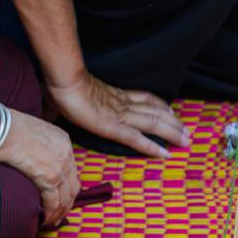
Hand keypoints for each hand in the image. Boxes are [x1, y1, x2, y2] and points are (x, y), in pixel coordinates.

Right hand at [0, 109, 80, 226]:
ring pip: (66, 197)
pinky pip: (53, 202)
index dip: (65, 186)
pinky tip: (43, 220)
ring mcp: (60, 166)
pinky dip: (49, 214)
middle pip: (73, 186)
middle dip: (67, 204)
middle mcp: (66, 153)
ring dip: (59, 213)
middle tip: (58, 215)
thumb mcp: (28, 130)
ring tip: (51, 222)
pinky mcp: (49, 178)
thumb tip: (25, 155)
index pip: (70, 168)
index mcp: (63, 140)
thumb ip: (34, 144)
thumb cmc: (3, 127)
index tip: (59, 197)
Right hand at [47, 71, 188, 157]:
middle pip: (156, 112)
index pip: (145, 99)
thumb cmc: (62, 88)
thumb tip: (48, 115)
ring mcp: (120, 115)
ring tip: (186, 142)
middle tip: (189, 134)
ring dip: (172, 133)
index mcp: (114, 96)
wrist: (63, 84)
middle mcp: (123, 104)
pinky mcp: (113, 127)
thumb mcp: (69, 98)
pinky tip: (165, 154)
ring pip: (154, 123)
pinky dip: (153, 146)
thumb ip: (65, 107)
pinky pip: (138, 138)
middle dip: (175, 123)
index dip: (161, 106)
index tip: (172, 113)